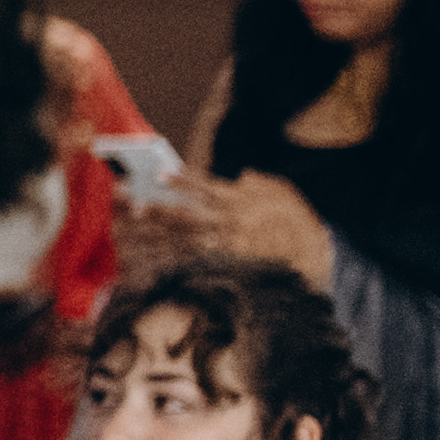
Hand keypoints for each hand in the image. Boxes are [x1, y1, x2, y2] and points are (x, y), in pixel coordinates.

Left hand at [144, 170, 330, 277]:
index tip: (159, 173)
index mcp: (241, 203)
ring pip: (183, 241)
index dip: (183, 180)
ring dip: (152, 236)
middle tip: (127, 201)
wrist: (314, 259)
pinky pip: (191, 262)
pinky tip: (145, 258)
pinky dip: (168, 260)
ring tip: (126, 229)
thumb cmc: (296, 223)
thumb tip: (244, 175)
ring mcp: (226, 247)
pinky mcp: (225, 266)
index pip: (207, 188)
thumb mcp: (284, 195)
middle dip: (156, 208)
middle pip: (186, 216)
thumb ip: (261, 184)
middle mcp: (230, 225)